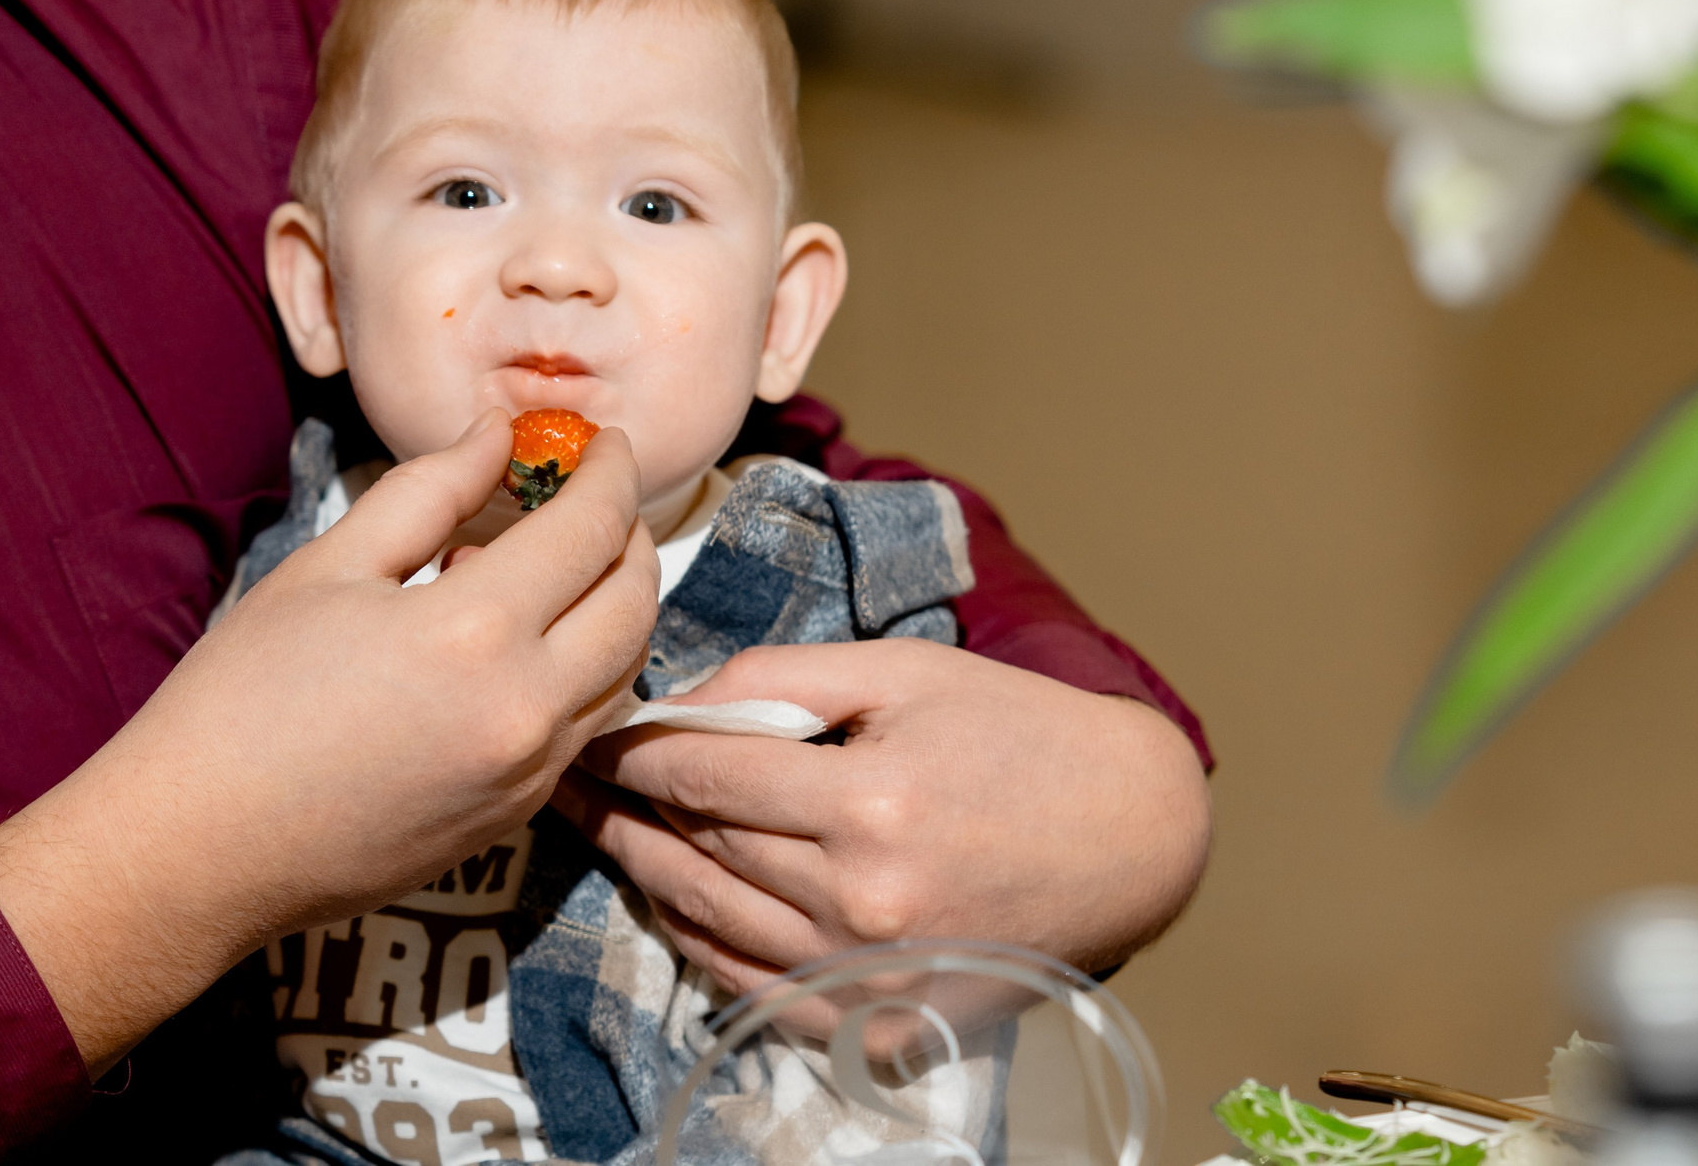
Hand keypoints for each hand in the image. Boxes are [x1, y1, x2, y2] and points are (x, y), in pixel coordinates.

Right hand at [0, 410, 657, 1072]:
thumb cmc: (242, 696)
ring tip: (556, 563)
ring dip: (614, 603)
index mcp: (476, 633)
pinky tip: (518, 641)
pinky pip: (582, 725)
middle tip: (597, 495)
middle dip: (630, 534)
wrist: (197, 851)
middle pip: (634, 602)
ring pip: (623, 669)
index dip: (610, 472)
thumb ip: (430, 490)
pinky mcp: (513, 818)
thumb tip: (496, 433)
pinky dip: (582, 667)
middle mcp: (525, 710)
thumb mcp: (329, 566)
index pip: (592, 530)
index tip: (604, 440)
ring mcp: (528, 775)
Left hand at [554, 638, 1209, 1020]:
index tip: (588, 729)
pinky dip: (701, 942)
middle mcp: (861, 902)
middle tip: (566, 773)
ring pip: (712, 917)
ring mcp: (869, 979)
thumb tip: (682, 700)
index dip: (631, 748)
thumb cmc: (1019, 733)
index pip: (703, 772)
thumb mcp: (905, 671)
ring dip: (642, 869)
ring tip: (595, 828)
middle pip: (698, 844)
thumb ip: (785, 678)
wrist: (1130, 832)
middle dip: (621, 804)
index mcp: (868, 803)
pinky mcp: (881, 1026)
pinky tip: (670, 901)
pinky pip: (755, 986)